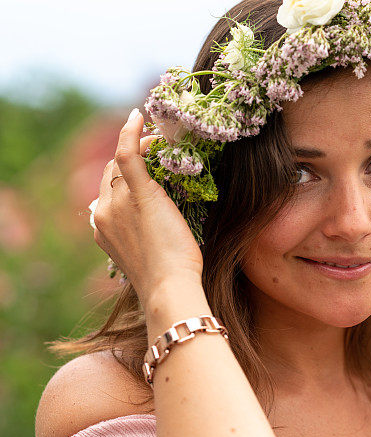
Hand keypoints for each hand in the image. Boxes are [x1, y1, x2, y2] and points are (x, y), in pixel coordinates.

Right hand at [92, 109, 203, 301]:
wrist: (169, 287)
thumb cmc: (169, 277)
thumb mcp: (149, 254)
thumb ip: (145, 235)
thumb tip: (158, 223)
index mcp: (101, 228)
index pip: (108, 190)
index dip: (124, 175)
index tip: (144, 165)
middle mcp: (102, 212)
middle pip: (111, 173)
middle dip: (131, 157)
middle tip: (156, 148)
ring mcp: (117, 202)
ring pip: (121, 163)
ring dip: (139, 147)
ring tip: (159, 141)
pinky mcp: (139, 195)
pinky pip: (127, 154)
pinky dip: (131, 133)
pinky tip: (138, 116)